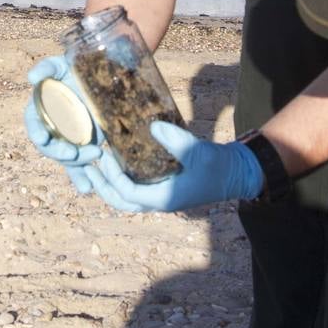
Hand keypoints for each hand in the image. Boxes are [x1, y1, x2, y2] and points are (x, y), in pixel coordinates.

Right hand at [24, 55, 102, 192]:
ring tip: (94, 156)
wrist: (99, 77)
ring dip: (76, 165)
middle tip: (73, 154)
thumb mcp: (60, 64)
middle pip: (50, 147)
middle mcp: (52, 128)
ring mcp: (68, 139)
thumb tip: (32, 78)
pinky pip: (80, 165)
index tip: (43, 139)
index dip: (37, 133)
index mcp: (40, 111)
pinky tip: (86, 188)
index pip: (34, 125)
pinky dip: (81, 178)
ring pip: (66, 159)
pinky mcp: (83, 145)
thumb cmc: (74, 69)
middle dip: (59, 152)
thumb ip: (45, 68)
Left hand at [84, 121, 262, 212]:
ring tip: (100, 166)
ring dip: (112, 185)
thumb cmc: (219, 165)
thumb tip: (152, 125)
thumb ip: (174, 139)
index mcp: (164, 198)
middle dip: (103, 187)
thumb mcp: (196, 151)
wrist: (237, 172)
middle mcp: (160, 201)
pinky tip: (121, 162)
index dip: (113, 176)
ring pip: (128, 199)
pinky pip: (139, 189)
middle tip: (89, 168)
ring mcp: (163, 196)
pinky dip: (125, 179)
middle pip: (122, 202)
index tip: (106, 156)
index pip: (128, 193)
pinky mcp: (167, 188)